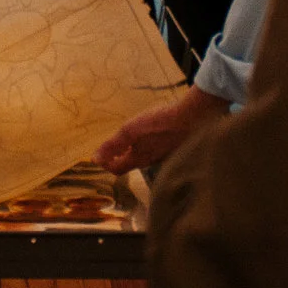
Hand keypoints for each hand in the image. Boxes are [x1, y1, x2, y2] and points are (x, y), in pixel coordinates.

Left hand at [96, 88, 226, 174]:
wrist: (193, 117)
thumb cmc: (160, 124)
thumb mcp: (130, 132)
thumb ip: (112, 146)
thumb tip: (94, 159)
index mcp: (139, 159)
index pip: (118, 170)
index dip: (107, 164)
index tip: (100, 154)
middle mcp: (152, 161)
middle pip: (133, 163)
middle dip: (122, 157)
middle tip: (115, 146)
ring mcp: (165, 154)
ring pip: (147, 156)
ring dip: (137, 149)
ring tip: (134, 136)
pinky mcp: (176, 146)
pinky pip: (159, 149)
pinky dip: (152, 143)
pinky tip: (154, 131)